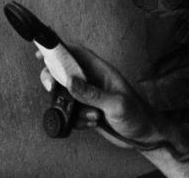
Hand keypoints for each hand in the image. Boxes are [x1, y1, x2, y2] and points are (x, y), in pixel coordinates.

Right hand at [38, 44, 160, 147]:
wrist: (147, 139)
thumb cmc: (139, 116)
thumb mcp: (116, 104)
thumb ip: (92, 93)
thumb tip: (69, 81)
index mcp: (101, 71)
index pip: (76, 53)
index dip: (58, 50)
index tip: (41, 54)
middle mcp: (92, 81)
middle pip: (63, 72)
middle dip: (53, 80)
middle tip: (51, 89)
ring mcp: (88, 96)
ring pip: (65, 95)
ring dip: (71, 107)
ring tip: (91, 115)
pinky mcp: (85, 110)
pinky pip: (70, 112)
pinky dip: (76, 120)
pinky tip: (93, 123)